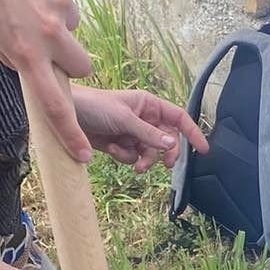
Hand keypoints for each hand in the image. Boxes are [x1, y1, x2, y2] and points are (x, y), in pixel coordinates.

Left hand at [0, 0, 93, 161]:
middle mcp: (49, 32)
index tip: (82, 153)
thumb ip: (14, 54)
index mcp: (24, 53)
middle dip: (69, 59)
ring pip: (73, 26)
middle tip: (47, 43)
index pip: (55, 104)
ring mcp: (60, 2)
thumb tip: (34, 65)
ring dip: (58, 20)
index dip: (70, 132)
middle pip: (82, 64)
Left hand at [73, 89, 208, 172]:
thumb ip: (149, 134)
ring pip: (150, 153)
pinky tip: (113, 150)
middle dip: (164, 154)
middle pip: (167, 140)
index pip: (178, 118)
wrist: (66, 116)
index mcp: (149, 105)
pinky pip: (133, 157)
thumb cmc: (94, 106)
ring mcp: (132, 133)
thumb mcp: (125, 119)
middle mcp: (144, 118)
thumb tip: (172, 144)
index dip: (192, 132)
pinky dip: (126, 157)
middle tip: (163, 165)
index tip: (203, 149)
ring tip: (135, 164)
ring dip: (144, 160)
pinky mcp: (120, 145)